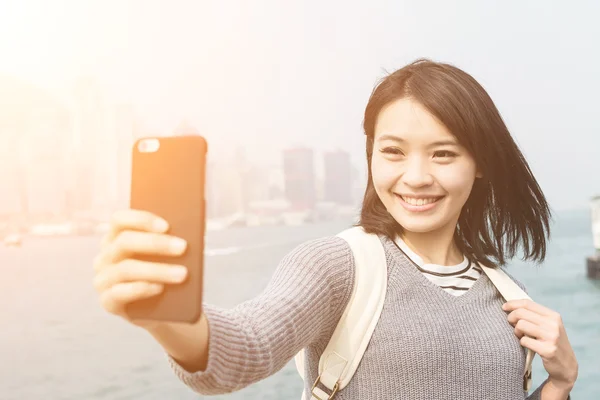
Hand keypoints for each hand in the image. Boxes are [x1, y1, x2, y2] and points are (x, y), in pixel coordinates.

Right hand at [92, 209, 188, 328]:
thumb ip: (169, 244)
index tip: (166, 226)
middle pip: (125, 242)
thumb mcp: (167, 256)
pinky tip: (159, 288)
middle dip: (156, 243)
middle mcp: (105, 256)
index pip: (120, 220)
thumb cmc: (165, 274)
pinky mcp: (107, 302)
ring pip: (126, 269)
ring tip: (182, 274)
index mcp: (116, 238)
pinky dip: (141, 289)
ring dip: (157, 270)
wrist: (163, 309)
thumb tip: (185, 237)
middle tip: (182, 247)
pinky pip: (119, 293)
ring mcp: (103, 279)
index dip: (142, 220)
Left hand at [503, 299, 577, 391]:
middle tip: (511, 324)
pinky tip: (527, 345)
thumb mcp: (549, 325)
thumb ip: (534, 315)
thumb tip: (512, 306)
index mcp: (553, 316)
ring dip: (516, 331)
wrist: (566, 365)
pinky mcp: (548, 350)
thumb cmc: (552, 342)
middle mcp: (553, 324)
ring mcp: (551, 337)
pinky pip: (524, 341)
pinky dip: (522, 342)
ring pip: (521, 325)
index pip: (527, 303)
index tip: (504, 307)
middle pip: (521, 313)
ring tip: (520, 335)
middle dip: (511, 317)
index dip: (512, 304)